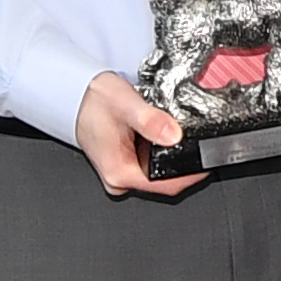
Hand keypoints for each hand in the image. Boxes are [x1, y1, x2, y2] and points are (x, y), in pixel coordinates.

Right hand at [71, 70, 201, 198]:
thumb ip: (151, 120)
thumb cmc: (91, 100)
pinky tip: (159, 135)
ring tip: (171, 132)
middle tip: (192, 140)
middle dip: (182, 164)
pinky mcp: (124, 163)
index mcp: (120, 172)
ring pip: (158, 172)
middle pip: (165, 182)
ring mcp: (122, 171)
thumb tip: (174, 136)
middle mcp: (119, 177)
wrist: (73, 94)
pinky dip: (160, 152)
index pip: (166, 187)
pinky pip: (151, 164)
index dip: (190, 176)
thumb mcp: (125, 104)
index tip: (207, 162)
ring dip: (171, 157)